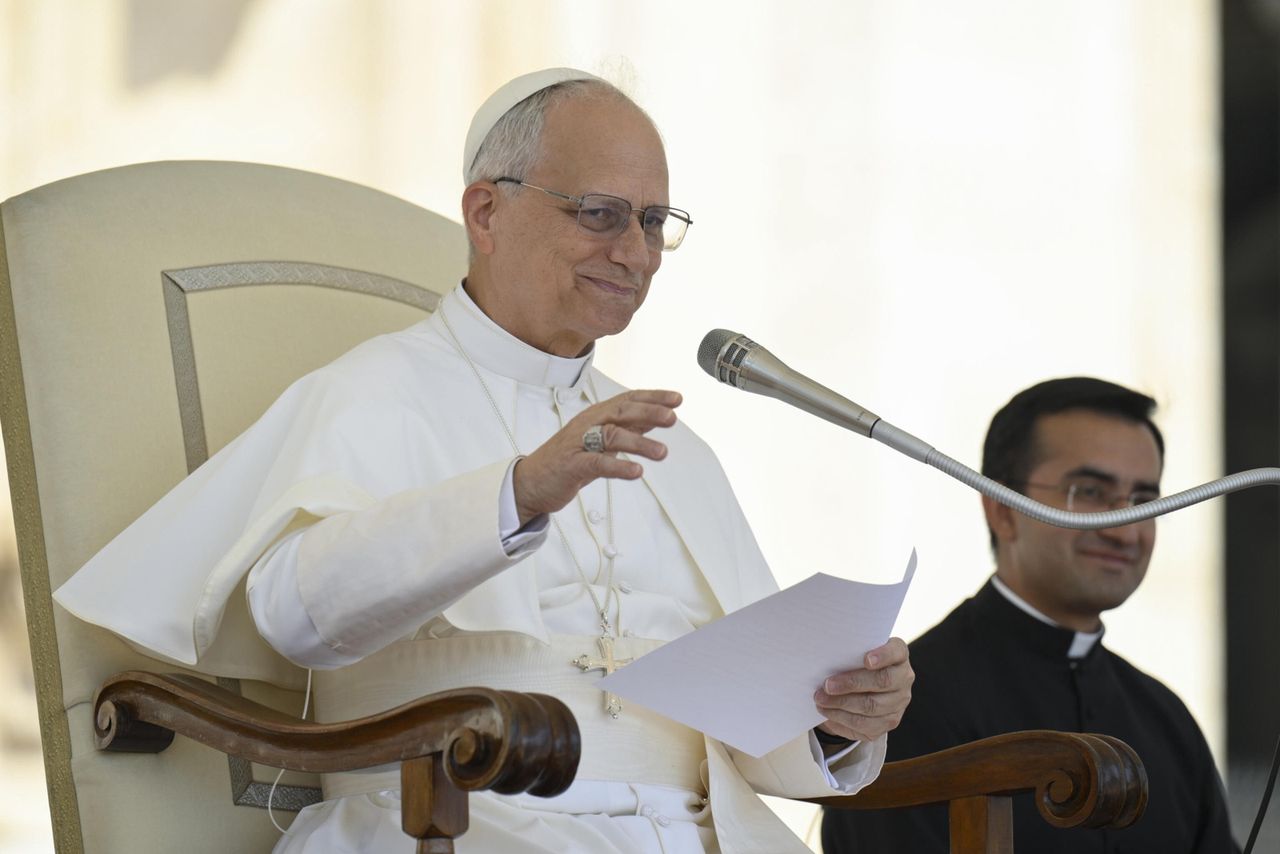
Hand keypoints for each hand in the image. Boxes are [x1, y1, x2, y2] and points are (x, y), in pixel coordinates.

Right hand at [513, 389, 680, 523]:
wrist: (531, 482)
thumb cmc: (568, 459)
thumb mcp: (601, 440)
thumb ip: (627, 428)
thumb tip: (656, 418)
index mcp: (596, 415)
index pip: (628, 400)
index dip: (653, 397)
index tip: (677, 399)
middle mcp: (588, 424)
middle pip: (621, 412)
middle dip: (649, 413)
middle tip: (672, 418)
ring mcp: (579, 444)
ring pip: (612, 436)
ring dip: (639, 443)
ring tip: (662, 453)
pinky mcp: (572, 466)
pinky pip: (598, 464)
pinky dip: (618, 467)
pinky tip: (636, 472)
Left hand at [814, 637, 913, 742]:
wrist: (862, 688)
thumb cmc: (855, 664)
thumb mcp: (855, 654)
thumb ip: (849, 653)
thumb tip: (825, 661)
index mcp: (899, 656)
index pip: (897, 651)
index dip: (883, 656)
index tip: (866, 660)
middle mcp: (904, 679)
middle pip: (882, 681)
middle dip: (851, 683)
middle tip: (827, 685)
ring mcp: (899, 703)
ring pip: (872, 706)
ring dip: (842, 704)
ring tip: (821, 700)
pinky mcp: (889, 722)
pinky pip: (866, 725)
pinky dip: (842, 719)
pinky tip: (828, 713)